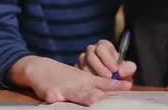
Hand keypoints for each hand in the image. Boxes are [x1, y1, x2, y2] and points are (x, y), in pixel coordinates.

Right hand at [11, 56, 131, 105]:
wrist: (39, 68)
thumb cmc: (63, 77)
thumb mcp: (81, 79)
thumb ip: (97, 86)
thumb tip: (117, 90)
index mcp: (86, 80)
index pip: (104, 83)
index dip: (115, 85)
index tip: (128, 86)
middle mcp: (77, 83)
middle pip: (90, 90)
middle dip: (99, 93)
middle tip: (107, 95)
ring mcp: (63, 88)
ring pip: (74, 94)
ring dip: (83, 96)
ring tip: (91, 98)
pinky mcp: (50, 93)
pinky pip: (53, 97)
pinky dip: (54, 98)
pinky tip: (54, 98)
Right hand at [75, 40, 136, 80]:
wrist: (110, 79)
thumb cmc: (117, 72)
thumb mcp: (126, 69)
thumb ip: (128, 68)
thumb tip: (121, 71)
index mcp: (104, 46)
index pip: (102, 48)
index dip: (108, 59)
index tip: (115, 69)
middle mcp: (92, 50)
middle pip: (91, 56)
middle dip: (100, 68)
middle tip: (109, 77)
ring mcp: (83, 59)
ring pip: (83, 65)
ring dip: (94, 75)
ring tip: (102, 82)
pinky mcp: (77, 68)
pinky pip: (79, 73)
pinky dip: (86, 80)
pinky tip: (94, 85)